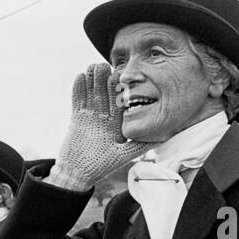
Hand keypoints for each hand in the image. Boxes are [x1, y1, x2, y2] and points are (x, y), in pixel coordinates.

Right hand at [50, 63, 149, 189]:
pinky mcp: (77, 118)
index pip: (119, 103)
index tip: (122, 76)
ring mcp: (90, 116)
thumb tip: (162, 139)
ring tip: (92, 66)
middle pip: (104, 95)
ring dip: (91, 81)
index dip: (120, 90)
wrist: (76, 173)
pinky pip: (77, 101)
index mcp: (116, 124)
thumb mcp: (122, 156)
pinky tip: (80, 77)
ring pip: (91, 95)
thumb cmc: (99, 167)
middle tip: (105, 65)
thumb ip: (139, 146)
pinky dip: (78, 90)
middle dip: (104, 81)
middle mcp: (104, 117)